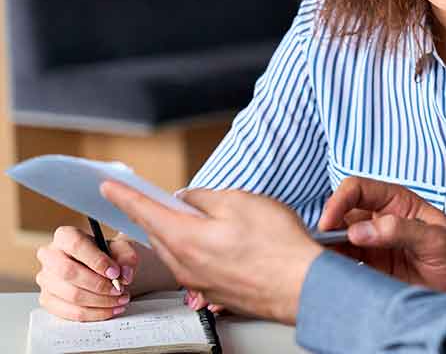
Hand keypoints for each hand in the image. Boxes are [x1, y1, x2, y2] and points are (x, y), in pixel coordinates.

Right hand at [36, 226, 137, 320]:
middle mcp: (50, 256)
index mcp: (65, 236)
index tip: (115, 273)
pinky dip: (94, 314)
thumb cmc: (109, 255)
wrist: (104, 268)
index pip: (76, 245)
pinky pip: (70, 312)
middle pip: (69, 272)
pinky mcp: (48, 300)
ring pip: (71, 295)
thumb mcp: (122, 249)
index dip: (97, 261)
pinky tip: (110, 309)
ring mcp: (46, 279)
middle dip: (98, 285)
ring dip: (100, 302)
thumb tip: (125, 275)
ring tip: (120, 300)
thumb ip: (127, 258)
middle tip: (119, 290)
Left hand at [100, 182, 323, 324]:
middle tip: (167, 198)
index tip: (109, 187)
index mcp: (185, 238)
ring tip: (207, 218)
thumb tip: (188, 199)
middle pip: (159, 233)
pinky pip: (195, 265)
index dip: (125, 195)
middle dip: (158, 213)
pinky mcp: (216, 292)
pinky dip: (198, 249)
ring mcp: (200, 282)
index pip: (144, 211)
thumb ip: (205, 198)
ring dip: (181, 232)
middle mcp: (185, 265)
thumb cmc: (277, 245)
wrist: (302, 285)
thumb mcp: (240, 201)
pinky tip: (223, 242)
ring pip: (177, 250)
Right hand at [319, 177, 445, 311]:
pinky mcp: (374, 268)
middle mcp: (382, 218)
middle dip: (328, 227)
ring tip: (322, 263)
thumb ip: (399, 230)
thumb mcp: (435, 239)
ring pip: (340, 240)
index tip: (329, 222)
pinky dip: (335, 267)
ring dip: (329, 249)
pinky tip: (332, 274)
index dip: (339, 201)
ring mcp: (376, 244)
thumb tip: (359, 230)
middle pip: (343, 214)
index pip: (358, 189)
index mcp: (397, 201)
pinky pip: (347, 263)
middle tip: (320, 247)